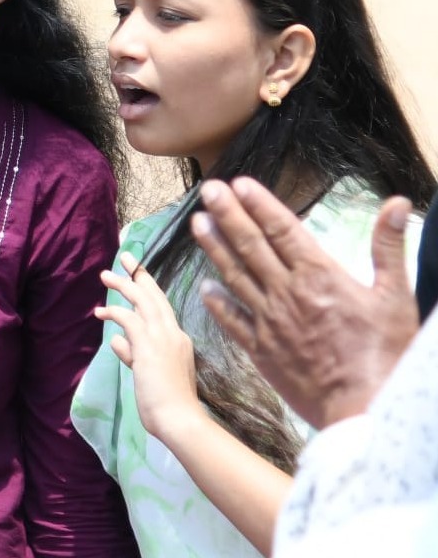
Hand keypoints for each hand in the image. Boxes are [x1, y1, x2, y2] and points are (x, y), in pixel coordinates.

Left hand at [96, 251, 200, 441]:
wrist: (180, 420)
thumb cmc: (168, 404)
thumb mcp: (148, 375)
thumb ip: (133, 355)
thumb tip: (117, 342)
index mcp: (178, 339)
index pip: (162, 307)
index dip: (148, 288)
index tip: (137, 274)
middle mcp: (174, 333)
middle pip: (155, 295)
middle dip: (138, 274)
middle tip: (124, 256)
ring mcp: (163, 338)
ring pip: (142, 300)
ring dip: (123, 285)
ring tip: (105, 276)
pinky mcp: (149, 345)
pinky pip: (130, 319)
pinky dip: (115, 311)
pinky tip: (101, 312)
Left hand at [193, 177, 418, 429]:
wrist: (365, 409)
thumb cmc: (386, 355)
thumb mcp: (397, 297)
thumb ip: (389, 248)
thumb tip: (397, 204)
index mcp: (319, 276)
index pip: (282, 230)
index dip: (259, 204)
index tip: (238, 183)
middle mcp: (287, 293)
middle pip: (251, 245)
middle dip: (227, 214)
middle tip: (208, 190)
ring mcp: (269, 321)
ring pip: (234, 276)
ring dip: (214, 247)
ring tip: (196, 223)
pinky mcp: (260, 349)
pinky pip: (232, 320)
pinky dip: (217, 302)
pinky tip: (203, 287)